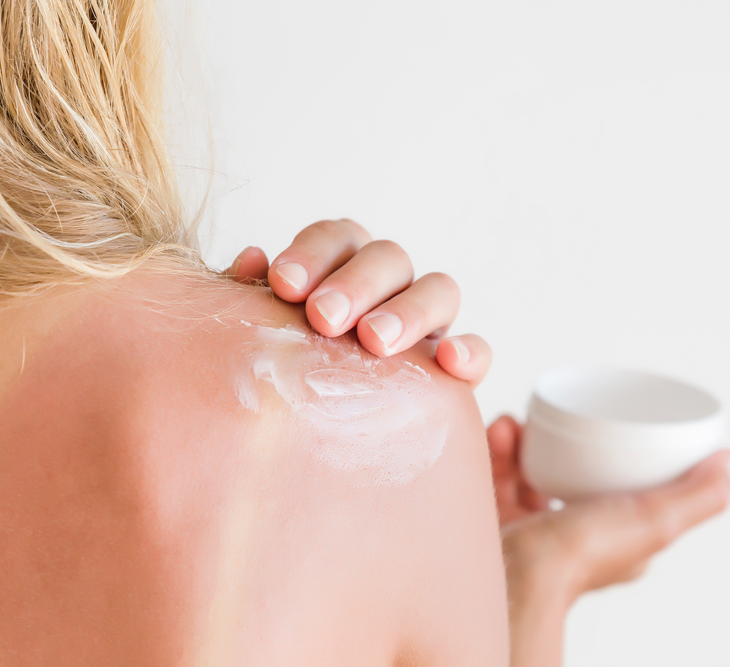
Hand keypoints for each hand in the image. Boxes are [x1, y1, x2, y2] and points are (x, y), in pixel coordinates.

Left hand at [225, 219, 490, 385]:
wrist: (315, 446)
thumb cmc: (284, 375)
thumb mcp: (265, 337)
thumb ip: (256, 299)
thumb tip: (251, 260)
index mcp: (342, 267)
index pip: (336, 238)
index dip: (312, 253)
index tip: (283, 284)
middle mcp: (390, 286)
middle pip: (388, 257)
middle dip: (356, 283)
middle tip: (324, 317)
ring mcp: (429, 322)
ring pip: (439, 290)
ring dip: (408, 311)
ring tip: (375, 342)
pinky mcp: (457, 367)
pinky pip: (478, 349)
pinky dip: (470, 350)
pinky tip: (449, 362)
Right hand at [487, 415, 729, 666]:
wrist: (510, 573)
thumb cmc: (578, 556)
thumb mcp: (654, 520)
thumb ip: (698, 495)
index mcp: (616, 537)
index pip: (622, 484)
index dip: (614, 450)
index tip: (605, 418)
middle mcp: (575, 533)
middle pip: (571, 470)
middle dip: (558, 439)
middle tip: (548, 419)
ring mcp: (533, 527)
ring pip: (529, 468)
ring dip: (521, 440)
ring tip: (516, 425)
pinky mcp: (496, 519)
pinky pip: (496, 475)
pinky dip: (495, 451)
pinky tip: (497, 434)